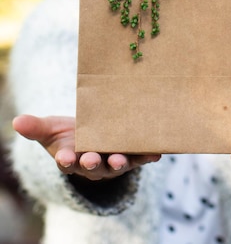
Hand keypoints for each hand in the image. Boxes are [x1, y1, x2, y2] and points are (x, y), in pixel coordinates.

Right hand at [13, 115, 160, 180]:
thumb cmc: (69, 133)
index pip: (66, 162)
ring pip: (115, 165)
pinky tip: (156, 153)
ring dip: (119, 162)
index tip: (64, 156)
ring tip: (119, 158)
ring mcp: (112, 161)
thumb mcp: (51, 129)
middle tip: (90, 158)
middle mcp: (92, 164)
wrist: (94, 135)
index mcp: (71, 159)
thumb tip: (17, 121)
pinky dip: (147, 156)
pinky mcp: (130, 156)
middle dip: (91, 163)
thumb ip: (36, 127)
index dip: (66, 160)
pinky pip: (139, 158)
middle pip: (92, 167)